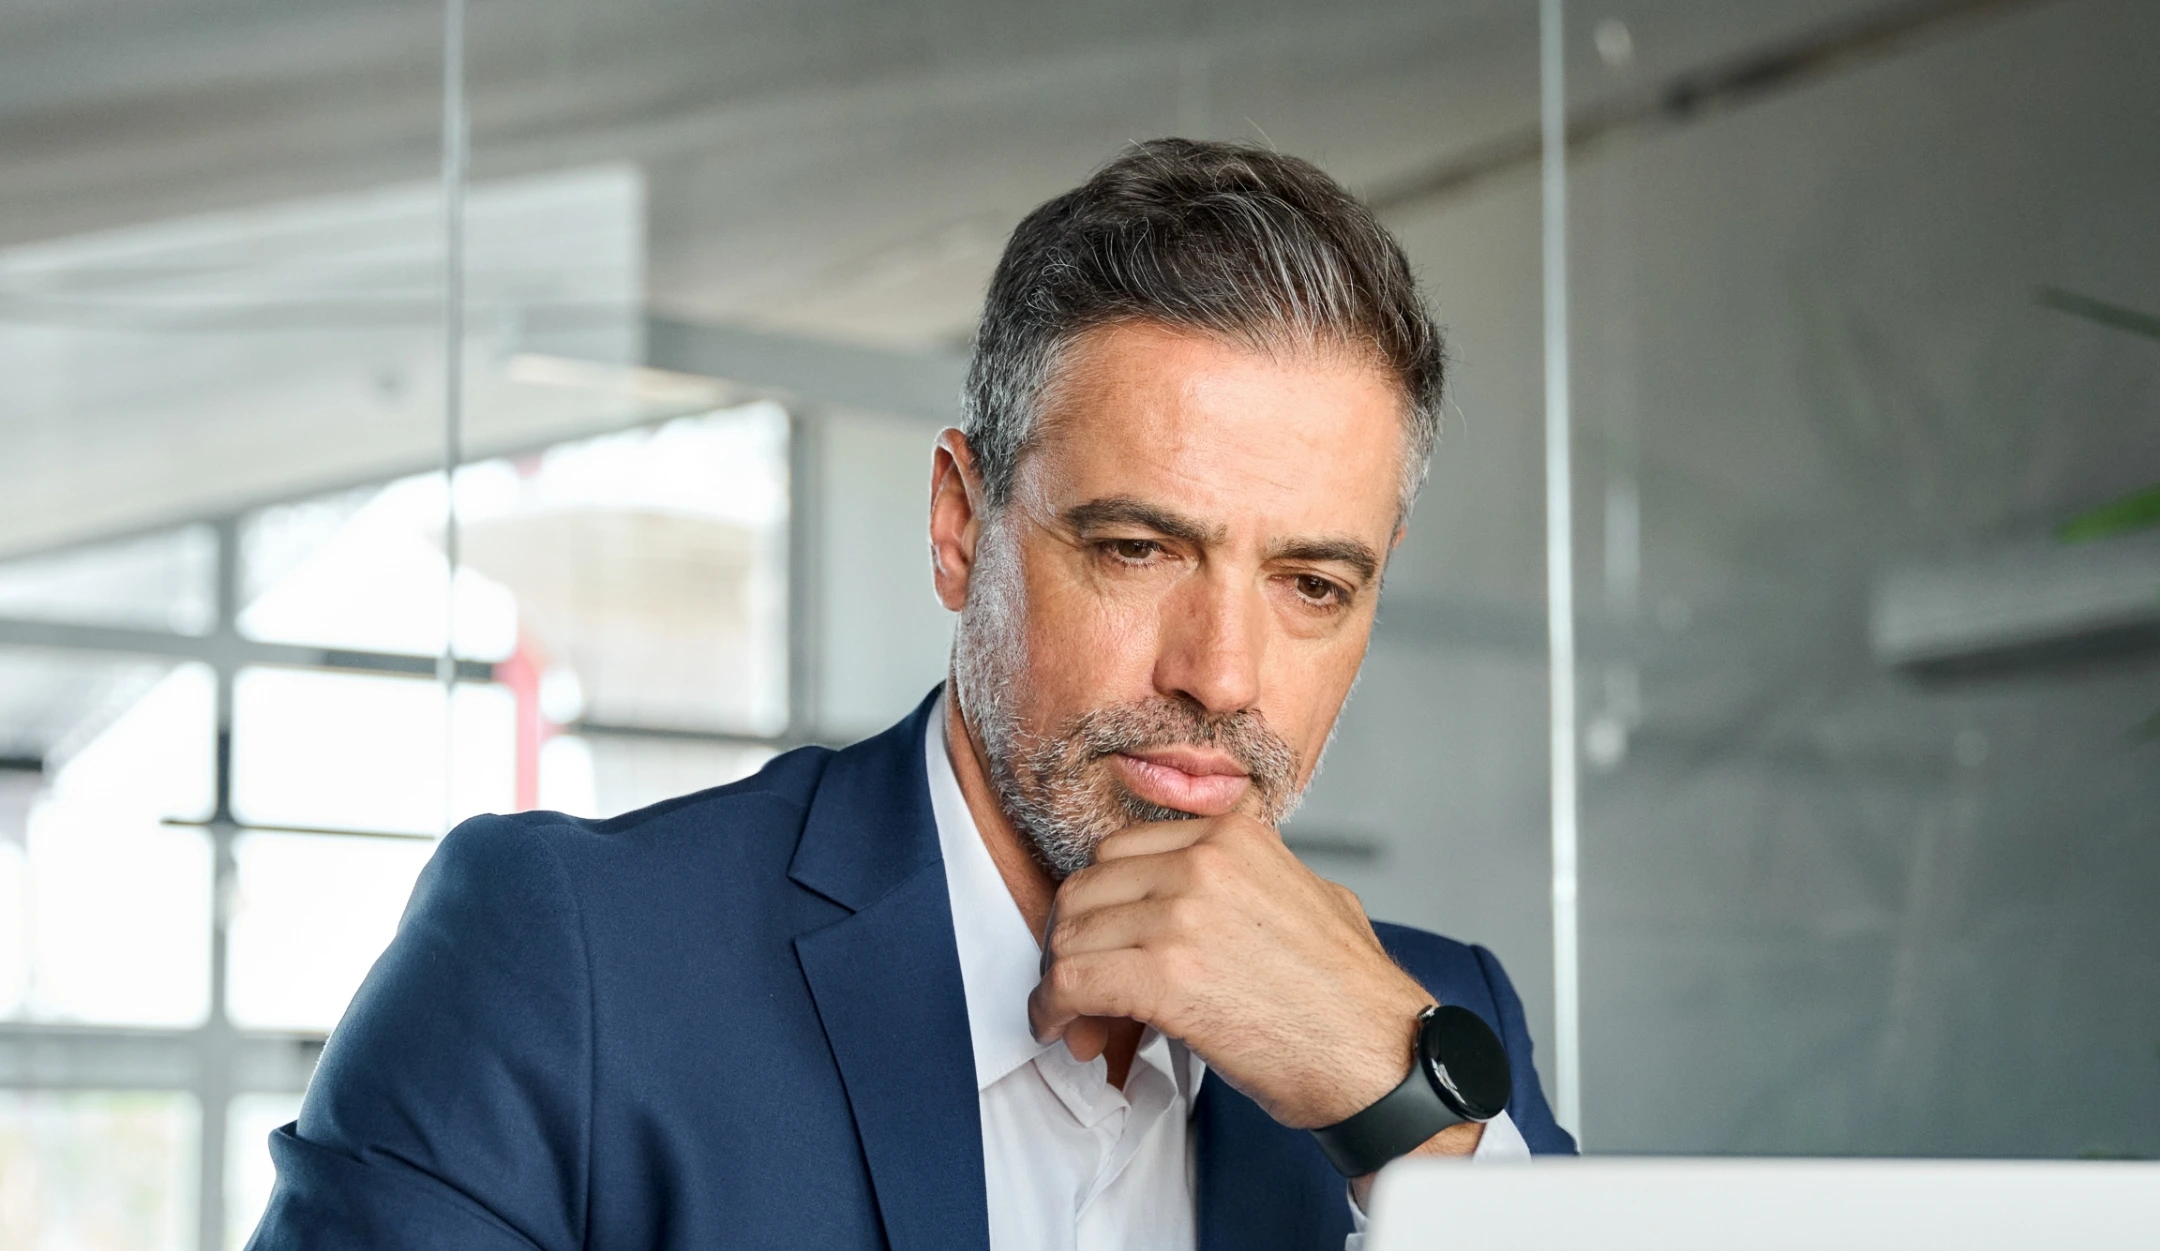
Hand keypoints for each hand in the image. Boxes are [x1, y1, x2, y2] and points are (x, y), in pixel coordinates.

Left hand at [1026, 813, 1435, 1129]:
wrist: (1381, 1057)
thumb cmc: (1352, 995)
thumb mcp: (1309, 892)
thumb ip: (1250, 872)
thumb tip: (1205, 889)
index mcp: (1232, 835)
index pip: (1121, 852)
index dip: (1104, 904)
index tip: (1104, 940)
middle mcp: (1201, 863)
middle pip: (1086, 889)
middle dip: (1076, 940)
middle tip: (1085, 986)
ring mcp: (1181, 915)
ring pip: (1072, 936)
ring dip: (1063, 981)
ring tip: (1079, 1019)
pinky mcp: (1165, 977)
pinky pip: (1072, 983)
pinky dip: (1052, 1009)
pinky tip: (1063, 1029)